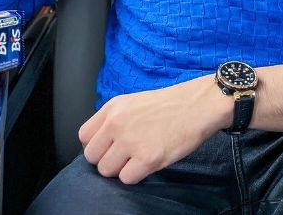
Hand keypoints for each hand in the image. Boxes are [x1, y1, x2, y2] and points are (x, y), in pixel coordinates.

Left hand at [78, 75, 232, 184]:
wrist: (198, 105)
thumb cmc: (170, 105)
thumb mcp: (133, 102)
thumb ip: (113, 120)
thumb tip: (100, 143)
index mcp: (112, 108)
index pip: (83, 136)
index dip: (95, 146)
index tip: (107, 148)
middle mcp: (117, 123)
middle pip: (91, 156)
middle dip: (106, 160)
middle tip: (123, 158)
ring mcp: (131, 141)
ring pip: (106, 170)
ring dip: (120, 170)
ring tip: (136, 161)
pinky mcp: (148, 158)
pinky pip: (126, 179)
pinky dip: (135, 176)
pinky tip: (147, 165)